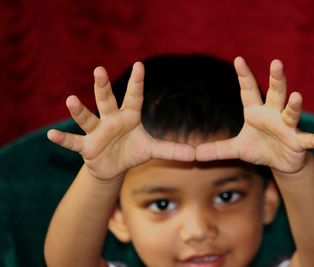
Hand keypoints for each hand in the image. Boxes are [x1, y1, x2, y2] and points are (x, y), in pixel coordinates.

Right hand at [47, 62, 194, 179]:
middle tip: (100, 70)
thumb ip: (171, 150)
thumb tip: (195, 155)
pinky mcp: (86, 146)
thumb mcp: (152, 150)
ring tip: (70, 99)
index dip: (137, 83)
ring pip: (88, 118)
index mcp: (129, 117)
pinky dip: (63, 139)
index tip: (139, 65)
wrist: (113, 166)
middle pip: (107, 100)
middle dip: (103, 86)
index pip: (134, 97)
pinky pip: (73, 141)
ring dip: (79, 110)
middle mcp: (111, 120)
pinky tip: (51, 135)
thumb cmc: (132, 151)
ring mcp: (97, 132)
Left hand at [196, 57, 313, 173]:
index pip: (248, 91)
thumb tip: (194, 153)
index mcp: (256, 112)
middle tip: (276, 62)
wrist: (281, 162)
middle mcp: (273, 114)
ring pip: (291, 112)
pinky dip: (312, 139)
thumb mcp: (237, 149)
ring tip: (297, 96)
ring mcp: (287, 127)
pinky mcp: (298, 142)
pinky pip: (305, 139)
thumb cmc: (260, 149)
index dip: (244, 76)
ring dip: (295, 105)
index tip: (238, 59)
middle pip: (275, 93)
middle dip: (276, 79)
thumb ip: (217, 150)